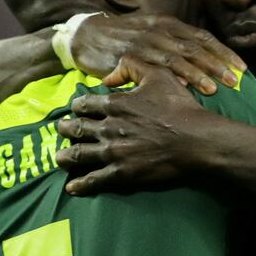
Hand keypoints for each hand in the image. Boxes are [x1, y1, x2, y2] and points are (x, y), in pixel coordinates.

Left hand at [56, 56, 213, 194]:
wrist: (195, 139)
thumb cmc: (180, 106)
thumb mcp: (158, 75)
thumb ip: (132, 67)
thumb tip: (108, 77)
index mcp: (114, 104)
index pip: (84, 104)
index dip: (77, 106)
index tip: (76, 109)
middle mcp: (108, 128)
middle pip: (76, 129)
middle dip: (66, 130)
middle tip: (62, 131)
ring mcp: (113, 152)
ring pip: (79, 155)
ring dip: (65, 157)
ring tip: (60, 159)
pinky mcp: (122, 173)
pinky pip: (94, 180)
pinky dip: (80, 184)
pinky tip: (72, 188)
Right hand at [72, 14, 246, 94]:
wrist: (87, 35)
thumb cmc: (125, 39)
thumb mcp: (153, 35)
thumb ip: (176, 46)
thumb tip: (206, 65)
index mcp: (169, 25)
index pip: (203, 38)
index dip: (224, 53)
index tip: (242, 68)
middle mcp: (160, 31)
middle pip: (196, 48)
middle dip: (217, 65)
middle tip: (235, 81)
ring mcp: (145, 43)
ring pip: (178, 59)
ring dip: (197, 74)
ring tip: (214, 89)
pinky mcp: (128, 56)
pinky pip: (153, 69)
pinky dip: (169, 78)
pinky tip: (182, 88)